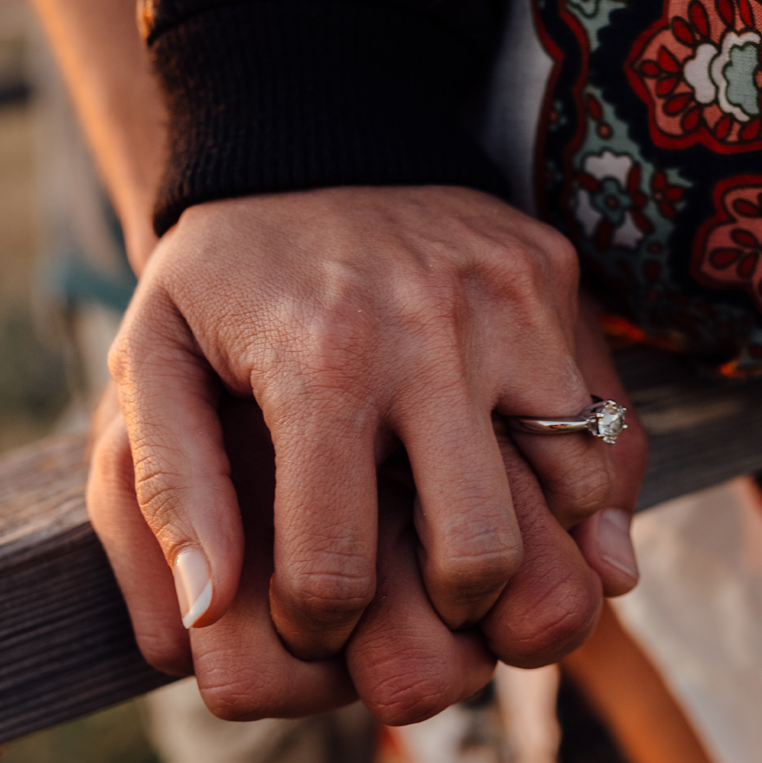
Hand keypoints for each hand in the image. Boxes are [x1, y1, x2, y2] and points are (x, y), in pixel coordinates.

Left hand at [110, 185, 616, 659]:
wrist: (307, 132)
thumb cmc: (221, 275)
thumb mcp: (149, 361)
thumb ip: (167, 489)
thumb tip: (209, 613)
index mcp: (322, 360)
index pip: (337, 570)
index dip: (316, 630)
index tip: (310, 618)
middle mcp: (431, 329)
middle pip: (482, 556)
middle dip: (447, 613)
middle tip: (410, 594)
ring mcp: (511, 300)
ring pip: (574, 496)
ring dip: (533, 550)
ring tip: (470, 544)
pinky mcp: (556, 280)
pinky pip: (612, 429)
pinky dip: (587, 491)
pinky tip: (533, 503)